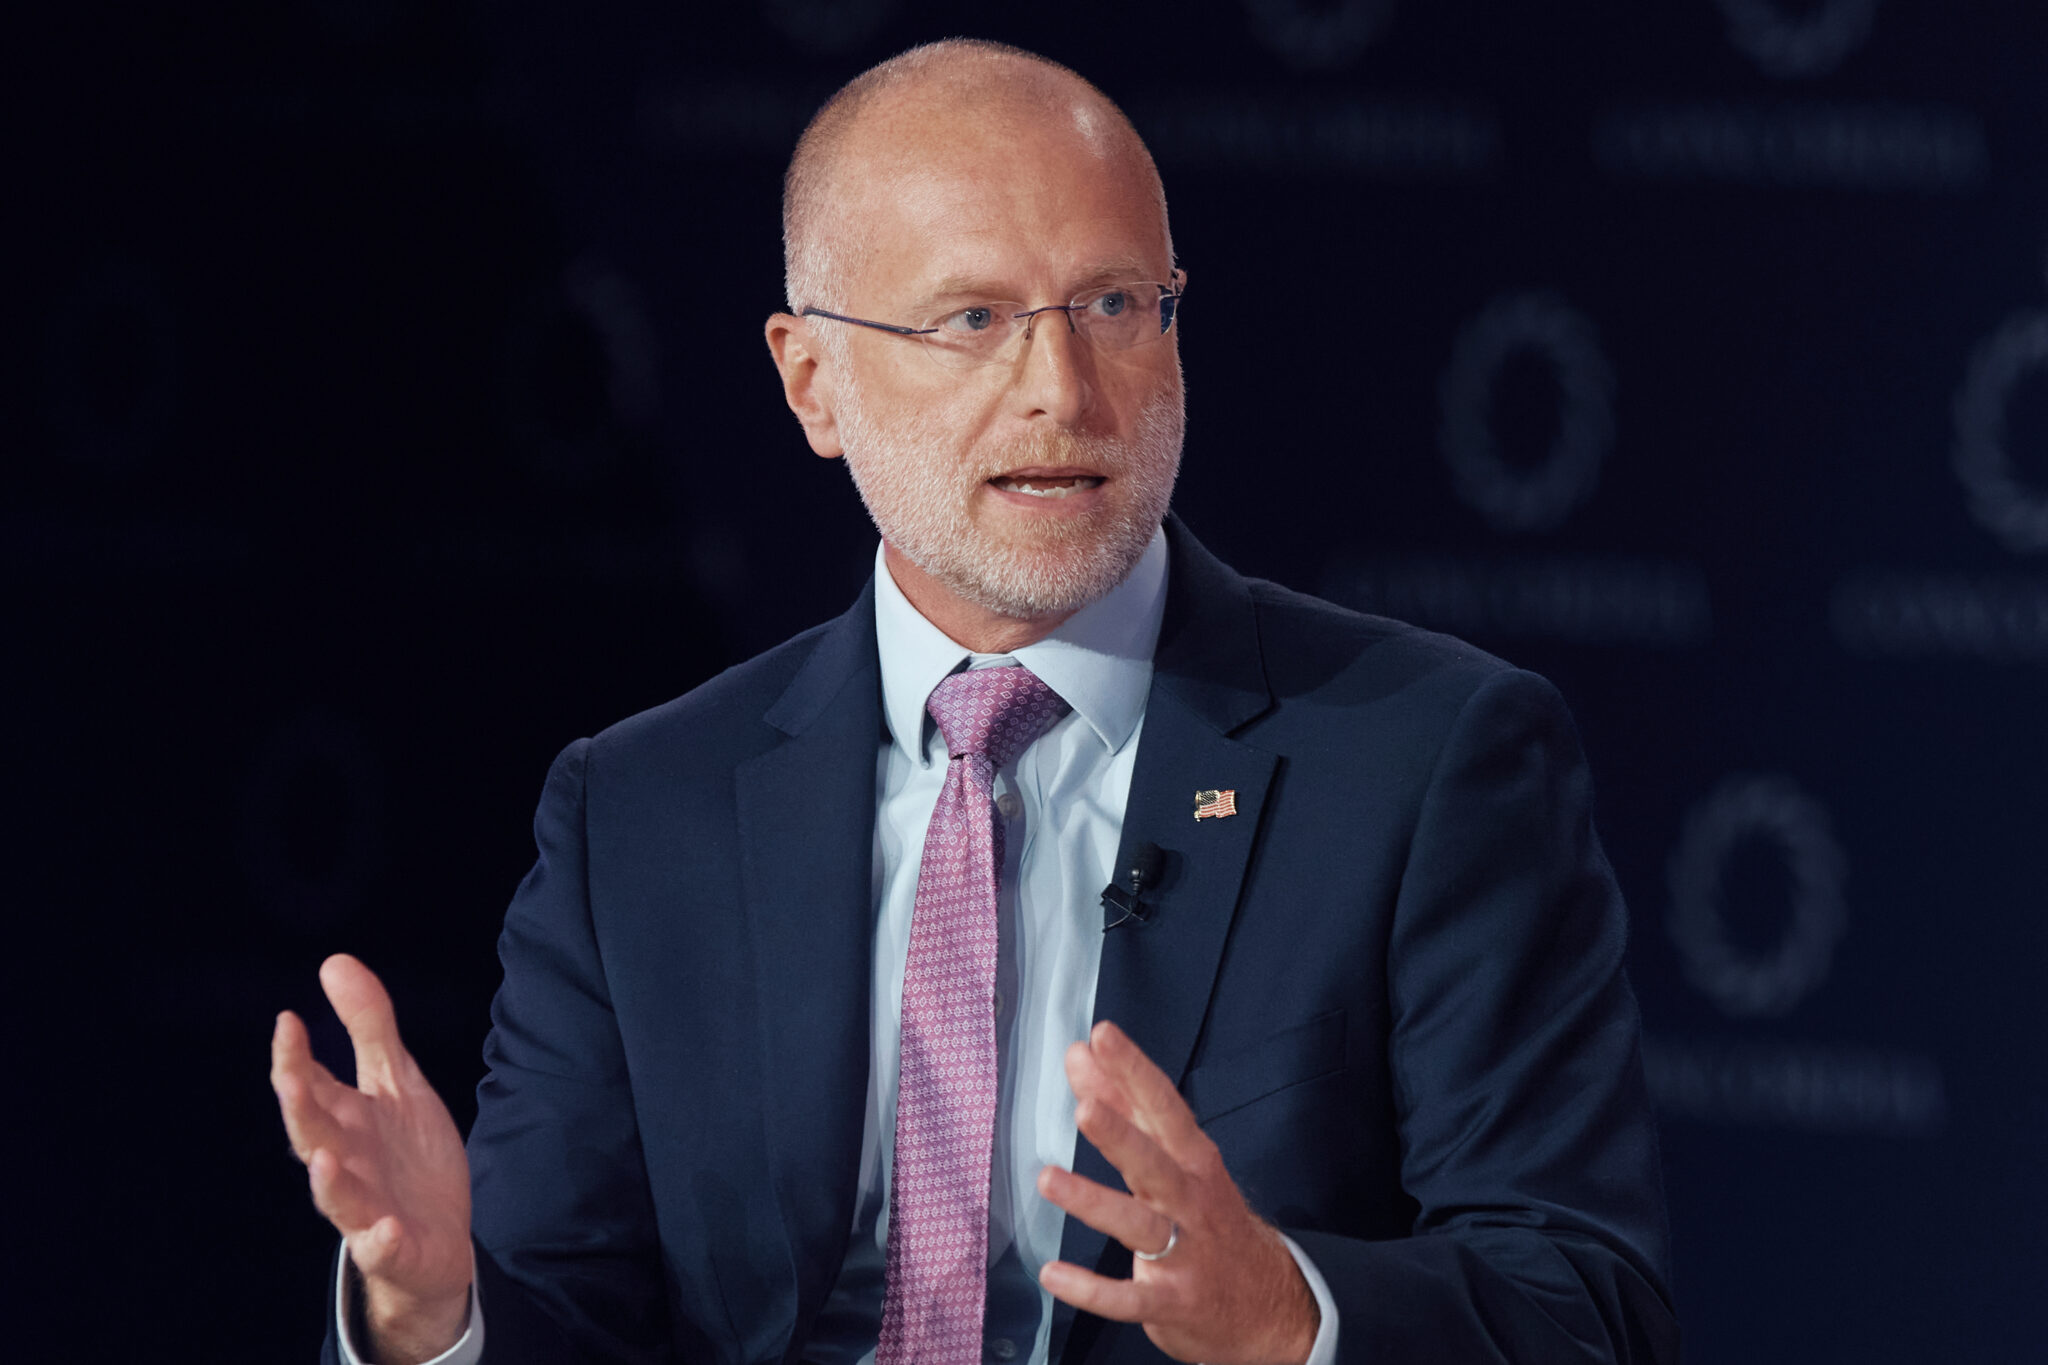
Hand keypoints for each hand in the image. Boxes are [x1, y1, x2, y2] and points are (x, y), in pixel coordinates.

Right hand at [272, 954, 473, 1363]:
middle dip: (300, 1111)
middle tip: (291, 1082)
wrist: (438, 1235)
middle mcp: (347, 1162)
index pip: (309, 1086)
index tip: (288, 1021)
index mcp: (345, 1121)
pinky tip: (386, 1229)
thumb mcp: (396, 1082)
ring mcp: (367, 1207)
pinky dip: (381, 1240)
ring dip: (328, 1181)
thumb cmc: (405, 1156)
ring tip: (323, 1160)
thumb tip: (334, 961)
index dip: (294, 1058)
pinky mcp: (394, 1246)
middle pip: (314, 1136)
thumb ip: (369, 1026)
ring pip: (338, 1196)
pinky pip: (383, 1246)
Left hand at [1036, 1022, 1318, 1364]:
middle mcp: (1190, 1201)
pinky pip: (1126, 1298)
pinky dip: (1090, 1289)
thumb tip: (1081, 1053)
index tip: (1102, 1036)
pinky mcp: (1170, 1301)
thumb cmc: (1206, 1216)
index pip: (1164, 1107)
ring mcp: (1184, 1253)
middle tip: (1085, 1108)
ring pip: (1137, 1225)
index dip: (1134, 1071)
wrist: (1267, 1304)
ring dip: (1094, 1202)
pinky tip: (1052, 1274)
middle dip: (1121, 1135)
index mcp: (1193, 1160)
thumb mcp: (1176, 1159)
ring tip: (1048, 1179)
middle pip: (1155, 1163)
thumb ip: (1124, 1106)